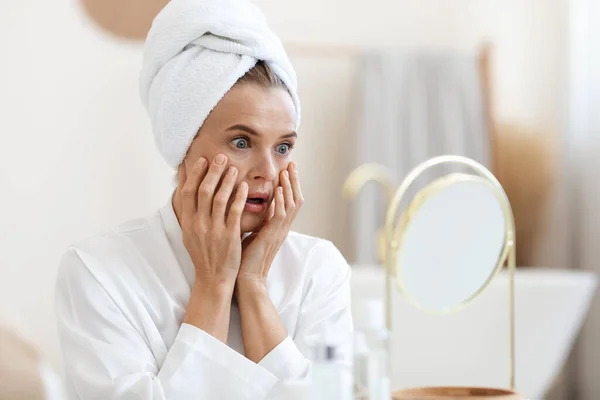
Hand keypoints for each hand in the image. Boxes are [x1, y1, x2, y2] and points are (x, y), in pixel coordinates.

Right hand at [178, 154, 247, 289]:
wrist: (213, 278)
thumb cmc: (203, 255)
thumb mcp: (190, 234)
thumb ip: (190, 214)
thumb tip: (185, 192)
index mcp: (187, 222)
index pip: (187, 192)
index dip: (193, 174)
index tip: (200, 159)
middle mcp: (198, 224)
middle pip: (203, 191)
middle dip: (211, 171)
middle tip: (220, 157)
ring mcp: (213, 230)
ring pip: (219, 198)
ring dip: (226, 180)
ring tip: (233, 167)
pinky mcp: (229, 236)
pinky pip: (234, 211)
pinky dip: (239, 197)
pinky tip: (245, 186)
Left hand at [238, 162, 302, 284]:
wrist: (246, 279)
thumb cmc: (244, 258)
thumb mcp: (252, 233)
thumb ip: (256, 219)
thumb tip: (250, 204)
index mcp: (277, 227)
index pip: (289, 201)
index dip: (289, 185)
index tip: (286, 169)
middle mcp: (282, 228)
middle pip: (295, 199)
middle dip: (294, 181)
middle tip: (292, 164)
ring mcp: (279, 232)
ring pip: (291, 204)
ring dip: (290, 186)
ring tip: (287, 171)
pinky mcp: (272, 236)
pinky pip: (281, 215)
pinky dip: (282, 200)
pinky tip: (279, 188)